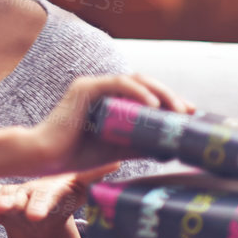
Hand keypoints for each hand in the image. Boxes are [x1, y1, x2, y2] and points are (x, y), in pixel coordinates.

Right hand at [27, 74, 191, 175]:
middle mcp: (102, 89)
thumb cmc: (77, 154)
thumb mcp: (118, 149)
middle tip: (188, 112)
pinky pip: (117, 84)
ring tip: (176, 109)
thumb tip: (169, 150)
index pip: (144, 94)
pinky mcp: (85, 88)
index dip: (169, 101)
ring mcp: (93, 86)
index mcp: (109, 100)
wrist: (47, 157)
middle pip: (144, 84)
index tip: (190, 114)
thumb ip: (140, 145)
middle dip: (169, 95)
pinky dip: (138, 92)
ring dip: (159, 92)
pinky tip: (153, 105)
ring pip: (134, 80)